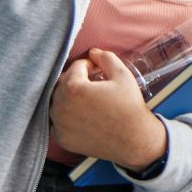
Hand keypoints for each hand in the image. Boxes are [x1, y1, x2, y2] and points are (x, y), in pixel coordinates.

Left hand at [50, 47, 166, 170]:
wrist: (134, 139)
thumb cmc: (129, 106)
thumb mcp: (122, 75)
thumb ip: (105, 58)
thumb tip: (93, 52)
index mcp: (73, 88)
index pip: (75, 67)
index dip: (90, 65)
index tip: (100, 71)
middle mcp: (61, 106)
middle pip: (63, 83)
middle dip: (78, 80)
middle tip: (95, 85)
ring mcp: (59, 124)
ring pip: (58, 102)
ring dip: (70, 97)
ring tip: (89, 100)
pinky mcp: (62, 138)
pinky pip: (58, 121)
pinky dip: (67, 116)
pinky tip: (83, 116)